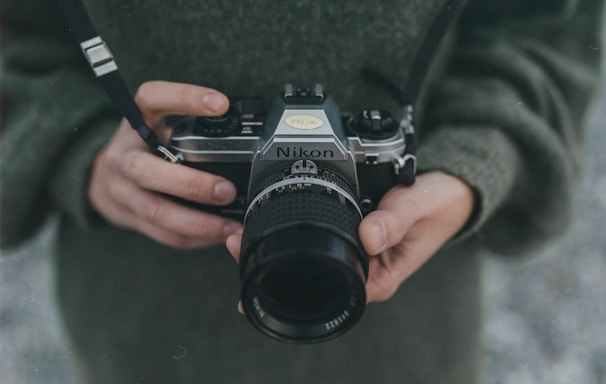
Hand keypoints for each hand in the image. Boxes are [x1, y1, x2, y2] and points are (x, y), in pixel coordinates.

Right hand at [89, 81, 242, 247]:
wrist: (101, 176)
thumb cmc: (145, 146)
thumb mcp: (160, 124)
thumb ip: (190, 126)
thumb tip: (245, 133)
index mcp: (136, 121)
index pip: (153, 98)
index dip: (185, 98)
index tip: (222, 104)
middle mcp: (123, 155)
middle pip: (146, 170)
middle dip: (191, 184)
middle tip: (228, 190)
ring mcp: (122, 190)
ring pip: (155, 210)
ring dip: (196, 222)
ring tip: (230, 226)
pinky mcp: (129, 217)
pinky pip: (162, 233)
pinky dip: (192, 238)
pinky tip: (217, 236)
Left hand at [226, 171, 473, 302]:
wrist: (451, 194)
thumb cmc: (438, 207)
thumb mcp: (418, 208)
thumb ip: (395, 221)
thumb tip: (367, 237)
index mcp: (378, 277)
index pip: (324, 288)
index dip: (284, 279)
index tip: (249, 260)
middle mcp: (362, 272)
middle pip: (308, 279)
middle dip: (267, 265)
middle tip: (231, 242)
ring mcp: (355, 258)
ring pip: (308, 262)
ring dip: (274, 249)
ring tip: (239, 234)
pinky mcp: (352, 241)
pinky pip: (317, 244)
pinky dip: (291, 235)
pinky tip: (270, 226)